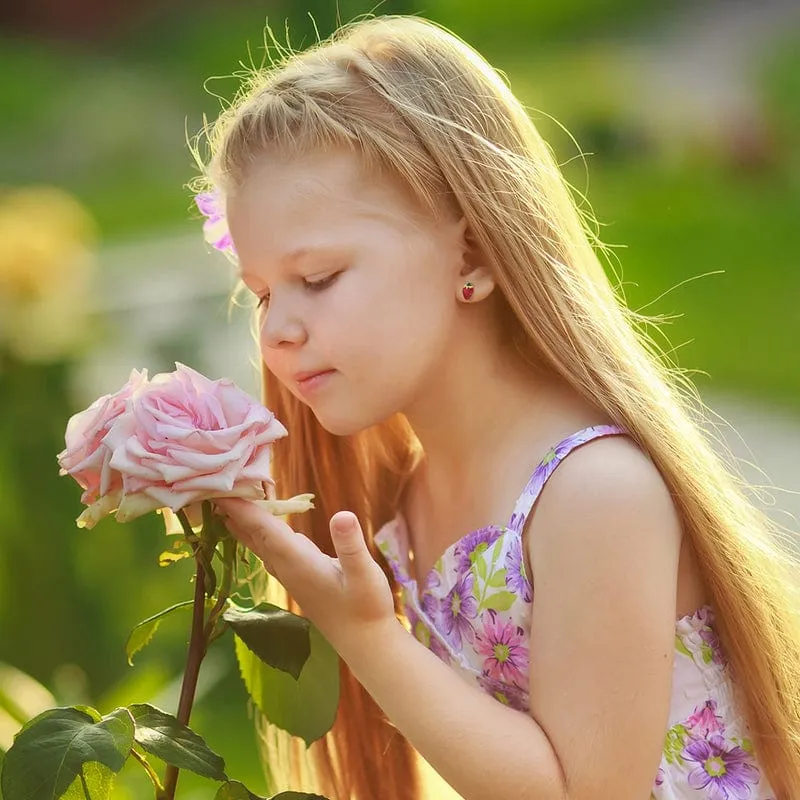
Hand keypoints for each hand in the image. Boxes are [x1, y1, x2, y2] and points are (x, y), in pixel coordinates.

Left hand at [213, 498, 397, 656]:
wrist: (364, 641)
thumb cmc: (367, 608)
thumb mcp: (366, 574)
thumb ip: (351, 546)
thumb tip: (342, 515)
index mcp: (299, 563)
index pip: (264, 530)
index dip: (242, 510)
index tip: (219, 491)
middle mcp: (287, 568)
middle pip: (253, 535)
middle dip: (232, 511)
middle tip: (209, 486)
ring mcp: (290, 573)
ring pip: (257, 543)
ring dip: (240, 522)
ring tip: (224, 501)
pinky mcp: (297, 576)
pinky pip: (268, 548)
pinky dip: (257, 532)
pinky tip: (255, 525)